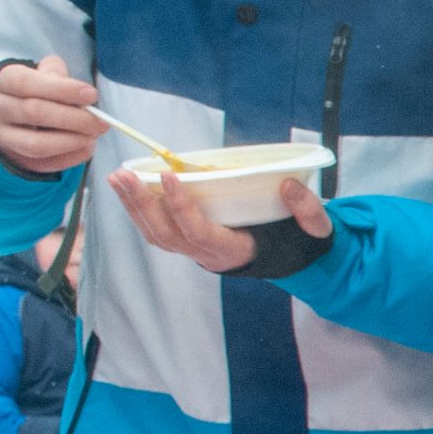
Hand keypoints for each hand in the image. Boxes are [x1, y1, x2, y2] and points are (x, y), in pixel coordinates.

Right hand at [0, 56, 101, 173]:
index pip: (25, 82)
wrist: (12, 116)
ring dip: (72, 141)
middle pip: (34, 113)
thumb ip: (57, 74)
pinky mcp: (15, 159)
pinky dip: (71, 157)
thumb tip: (83, 93)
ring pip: (37, 144)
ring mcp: (2, 138)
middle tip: (102, 122)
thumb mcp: (41, 74)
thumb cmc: (34, 90)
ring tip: (94, 136)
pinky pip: (45, 164)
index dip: (62, 89)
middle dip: (75, 118)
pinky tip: (87, 147)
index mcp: (1, 82)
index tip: (91, 95)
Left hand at [106, 170, 329, 274]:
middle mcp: (209, 257)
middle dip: (143, 205)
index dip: (182, 207)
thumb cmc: (300, 242)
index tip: (170, 176)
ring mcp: (195, 251)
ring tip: (118, 177)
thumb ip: (307, 210)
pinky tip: (128, 188)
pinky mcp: (189, 242)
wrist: (293, 258)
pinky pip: (157, 231)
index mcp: (236, 253)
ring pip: (156, 235)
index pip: (201, 233)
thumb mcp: (314, 230)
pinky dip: (139, 210)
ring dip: (134, 207)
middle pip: (167, 236)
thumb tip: (288, 184)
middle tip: (125, 175)